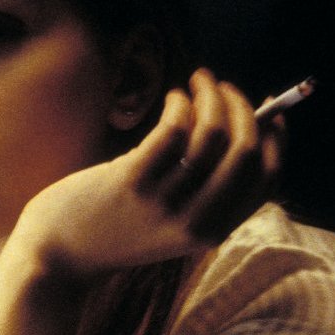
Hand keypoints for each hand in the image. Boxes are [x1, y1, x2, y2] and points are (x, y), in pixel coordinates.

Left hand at [11, 69, 281, 279]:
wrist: (59, 252)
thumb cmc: (117, 223)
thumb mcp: (172, 218)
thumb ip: (205, 188)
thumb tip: (242, 123)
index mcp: (215, 231)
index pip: (267, 178)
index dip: (275, 137)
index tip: (268, 110)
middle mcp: (197, 221)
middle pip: (246, 150)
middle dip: (243, 107)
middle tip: (224, 86)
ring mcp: (165, 202)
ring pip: (212, 132)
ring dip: (211, 95)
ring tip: (197, 82)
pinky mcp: (133, 181)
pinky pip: (174, 128)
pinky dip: (181, 102)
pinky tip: (173, 97)